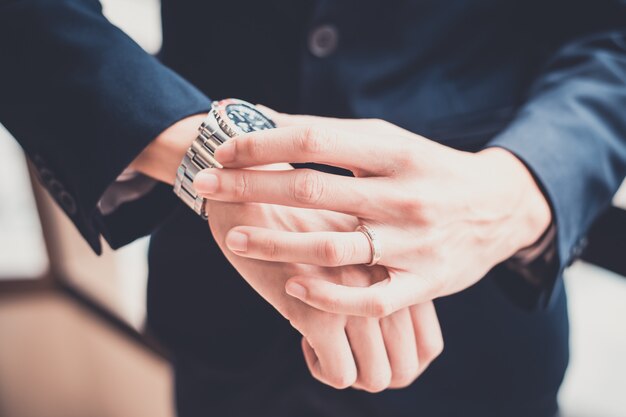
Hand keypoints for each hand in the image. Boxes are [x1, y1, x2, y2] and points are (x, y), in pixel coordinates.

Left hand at [195, 110, 551, 316]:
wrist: (500, 208)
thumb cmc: (430, 170)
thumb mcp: (391, 143)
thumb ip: (333, 138)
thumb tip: (267, 122)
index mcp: (393, 152)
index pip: (313, 142)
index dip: (262, 145)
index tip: (224, 150)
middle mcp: (402, 196)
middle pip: (311, 190)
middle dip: (249, 187)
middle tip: (205, 186)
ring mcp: (412, 243)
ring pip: (333, 247)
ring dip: (276, 246)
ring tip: (234, 241)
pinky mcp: (423, 284)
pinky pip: (370, 299)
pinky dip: (329, 296)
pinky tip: (295, 288)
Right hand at [202, 177, 442, 391]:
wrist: (243, 183)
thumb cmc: (298, 205)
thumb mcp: (347, 224)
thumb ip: (372, 257)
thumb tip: (383, 297)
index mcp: (398, 254)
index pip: (428, 334)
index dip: (411, 355)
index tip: (381, 350)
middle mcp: (385, 276)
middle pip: (408, 360)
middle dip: (383, 371)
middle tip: (352, 356)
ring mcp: (354, 296)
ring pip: (377, 375)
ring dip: (355, 374)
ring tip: (328, 352)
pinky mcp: (318, 314)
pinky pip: (340, 372)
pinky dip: (324, 368)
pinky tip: (305, 344)